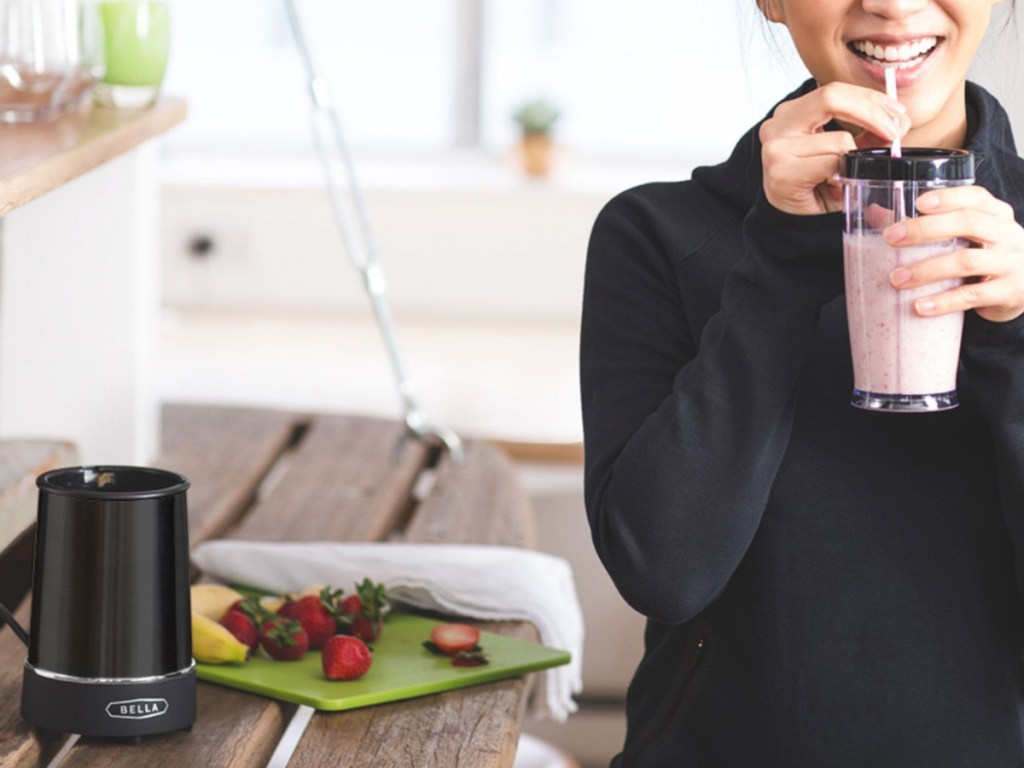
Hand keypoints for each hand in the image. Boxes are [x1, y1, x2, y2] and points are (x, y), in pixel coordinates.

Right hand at [759, 81, 908, 215]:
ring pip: (837, 139)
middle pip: (831, 97)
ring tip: (846, 174)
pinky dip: (841, 175)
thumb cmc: (817, 187)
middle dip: (871, 113)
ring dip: (853, 159)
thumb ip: (869, 134)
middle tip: (892, 132)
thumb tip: (901, 120)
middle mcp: (778, 123)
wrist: (794, 223)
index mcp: (792, 113)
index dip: (869, 98)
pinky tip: (833, 185)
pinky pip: (830, 164)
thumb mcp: (847, 154)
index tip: (896, 112)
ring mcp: (774, 146)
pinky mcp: (780, 169)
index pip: (834, 91)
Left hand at [885, 187, 1023, 322]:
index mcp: (996, 214)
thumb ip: (925, 224)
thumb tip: (875, 212)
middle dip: (925, 229)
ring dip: (927, 270)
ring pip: (967, 261)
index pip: (976, 196)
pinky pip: (973, 295)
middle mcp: (1008, 234)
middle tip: (891, 238)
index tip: (918, 203)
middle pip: (968, 222)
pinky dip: (944, 302)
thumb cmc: (985, 257)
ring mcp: (1012, 263)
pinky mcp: (1010, 292)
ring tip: (896, 279)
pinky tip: (919, 306)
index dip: (947, 198)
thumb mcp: (966, 237)